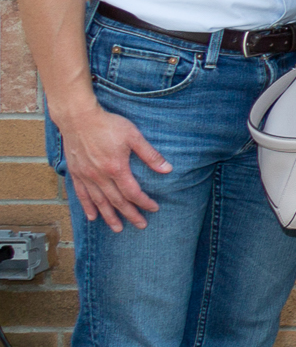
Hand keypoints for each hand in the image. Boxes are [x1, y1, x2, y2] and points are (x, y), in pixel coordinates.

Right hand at [54, 101, 167, 230]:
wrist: (78, 118)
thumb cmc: (108, 124)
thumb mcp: (134, 136)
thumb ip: (150, 155)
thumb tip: (168, 169)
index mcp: (116, 168)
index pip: (133, 192)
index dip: (144, 202)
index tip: (154, 208)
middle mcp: (100, 176)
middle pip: (117, 201)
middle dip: (130, 214)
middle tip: (141, 225)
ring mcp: (86, 176)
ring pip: (99, 202)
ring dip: (109, 216)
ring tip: (117, 228)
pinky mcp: (76, 173)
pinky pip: (81, 195)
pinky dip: (87, 207)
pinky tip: (92, 217)